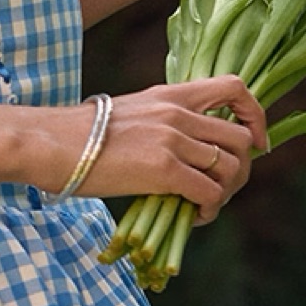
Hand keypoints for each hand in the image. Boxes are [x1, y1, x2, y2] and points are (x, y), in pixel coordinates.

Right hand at [67, 75, 265, 222]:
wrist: (51, 143)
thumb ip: (158, 124)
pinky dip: (210, 209)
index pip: (235, 88)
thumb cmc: (76, 135)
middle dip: (241, 169)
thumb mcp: (126, 114)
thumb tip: (175, 152)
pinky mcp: (164, 169)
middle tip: (222, 189)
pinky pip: (210, 192)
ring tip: (205, 207)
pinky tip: (193, 217)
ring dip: (226, 193)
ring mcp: (174, 140)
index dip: (254, 116)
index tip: (253, 141)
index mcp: (171, 94)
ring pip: (230, 167)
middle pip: (240, 139)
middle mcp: (179, 113)